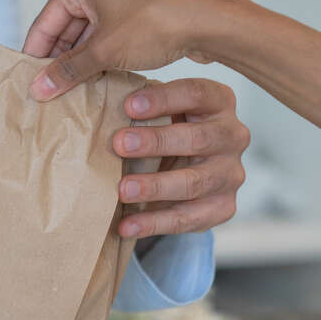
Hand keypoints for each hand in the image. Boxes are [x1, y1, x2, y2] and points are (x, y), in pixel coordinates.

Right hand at [23, 0, 223, 100]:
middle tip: (51, 95)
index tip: (30, 86)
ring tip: (73, 94)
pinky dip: (101, 56)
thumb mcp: (104, 52)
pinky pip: (107, 34)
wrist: (207, 20)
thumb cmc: (157, 23)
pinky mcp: (136, 8)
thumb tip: (39, 87)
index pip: (45, 23)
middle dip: (61, 62)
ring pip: (87, 33)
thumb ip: (69, 70)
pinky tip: (98, 82)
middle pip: (65, 28)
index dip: (36, 58)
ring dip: (82, 62)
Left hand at [114, 78, 248, 236]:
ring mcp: (231, 174)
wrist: (184, 175)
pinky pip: (188, 218)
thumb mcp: (159, 112)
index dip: (164, 99)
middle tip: (119, 144)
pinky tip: (127, 226)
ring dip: (155, 186)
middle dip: (157, 142)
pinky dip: (154, 223)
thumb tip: (86, 94)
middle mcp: (233, 136)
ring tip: (122, 190)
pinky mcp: (223, 207)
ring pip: (195, 182)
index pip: (197, 93)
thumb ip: (139, 105)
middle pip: (199, 138)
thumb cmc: (165, 132)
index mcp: (219, 102)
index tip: (128, 105)